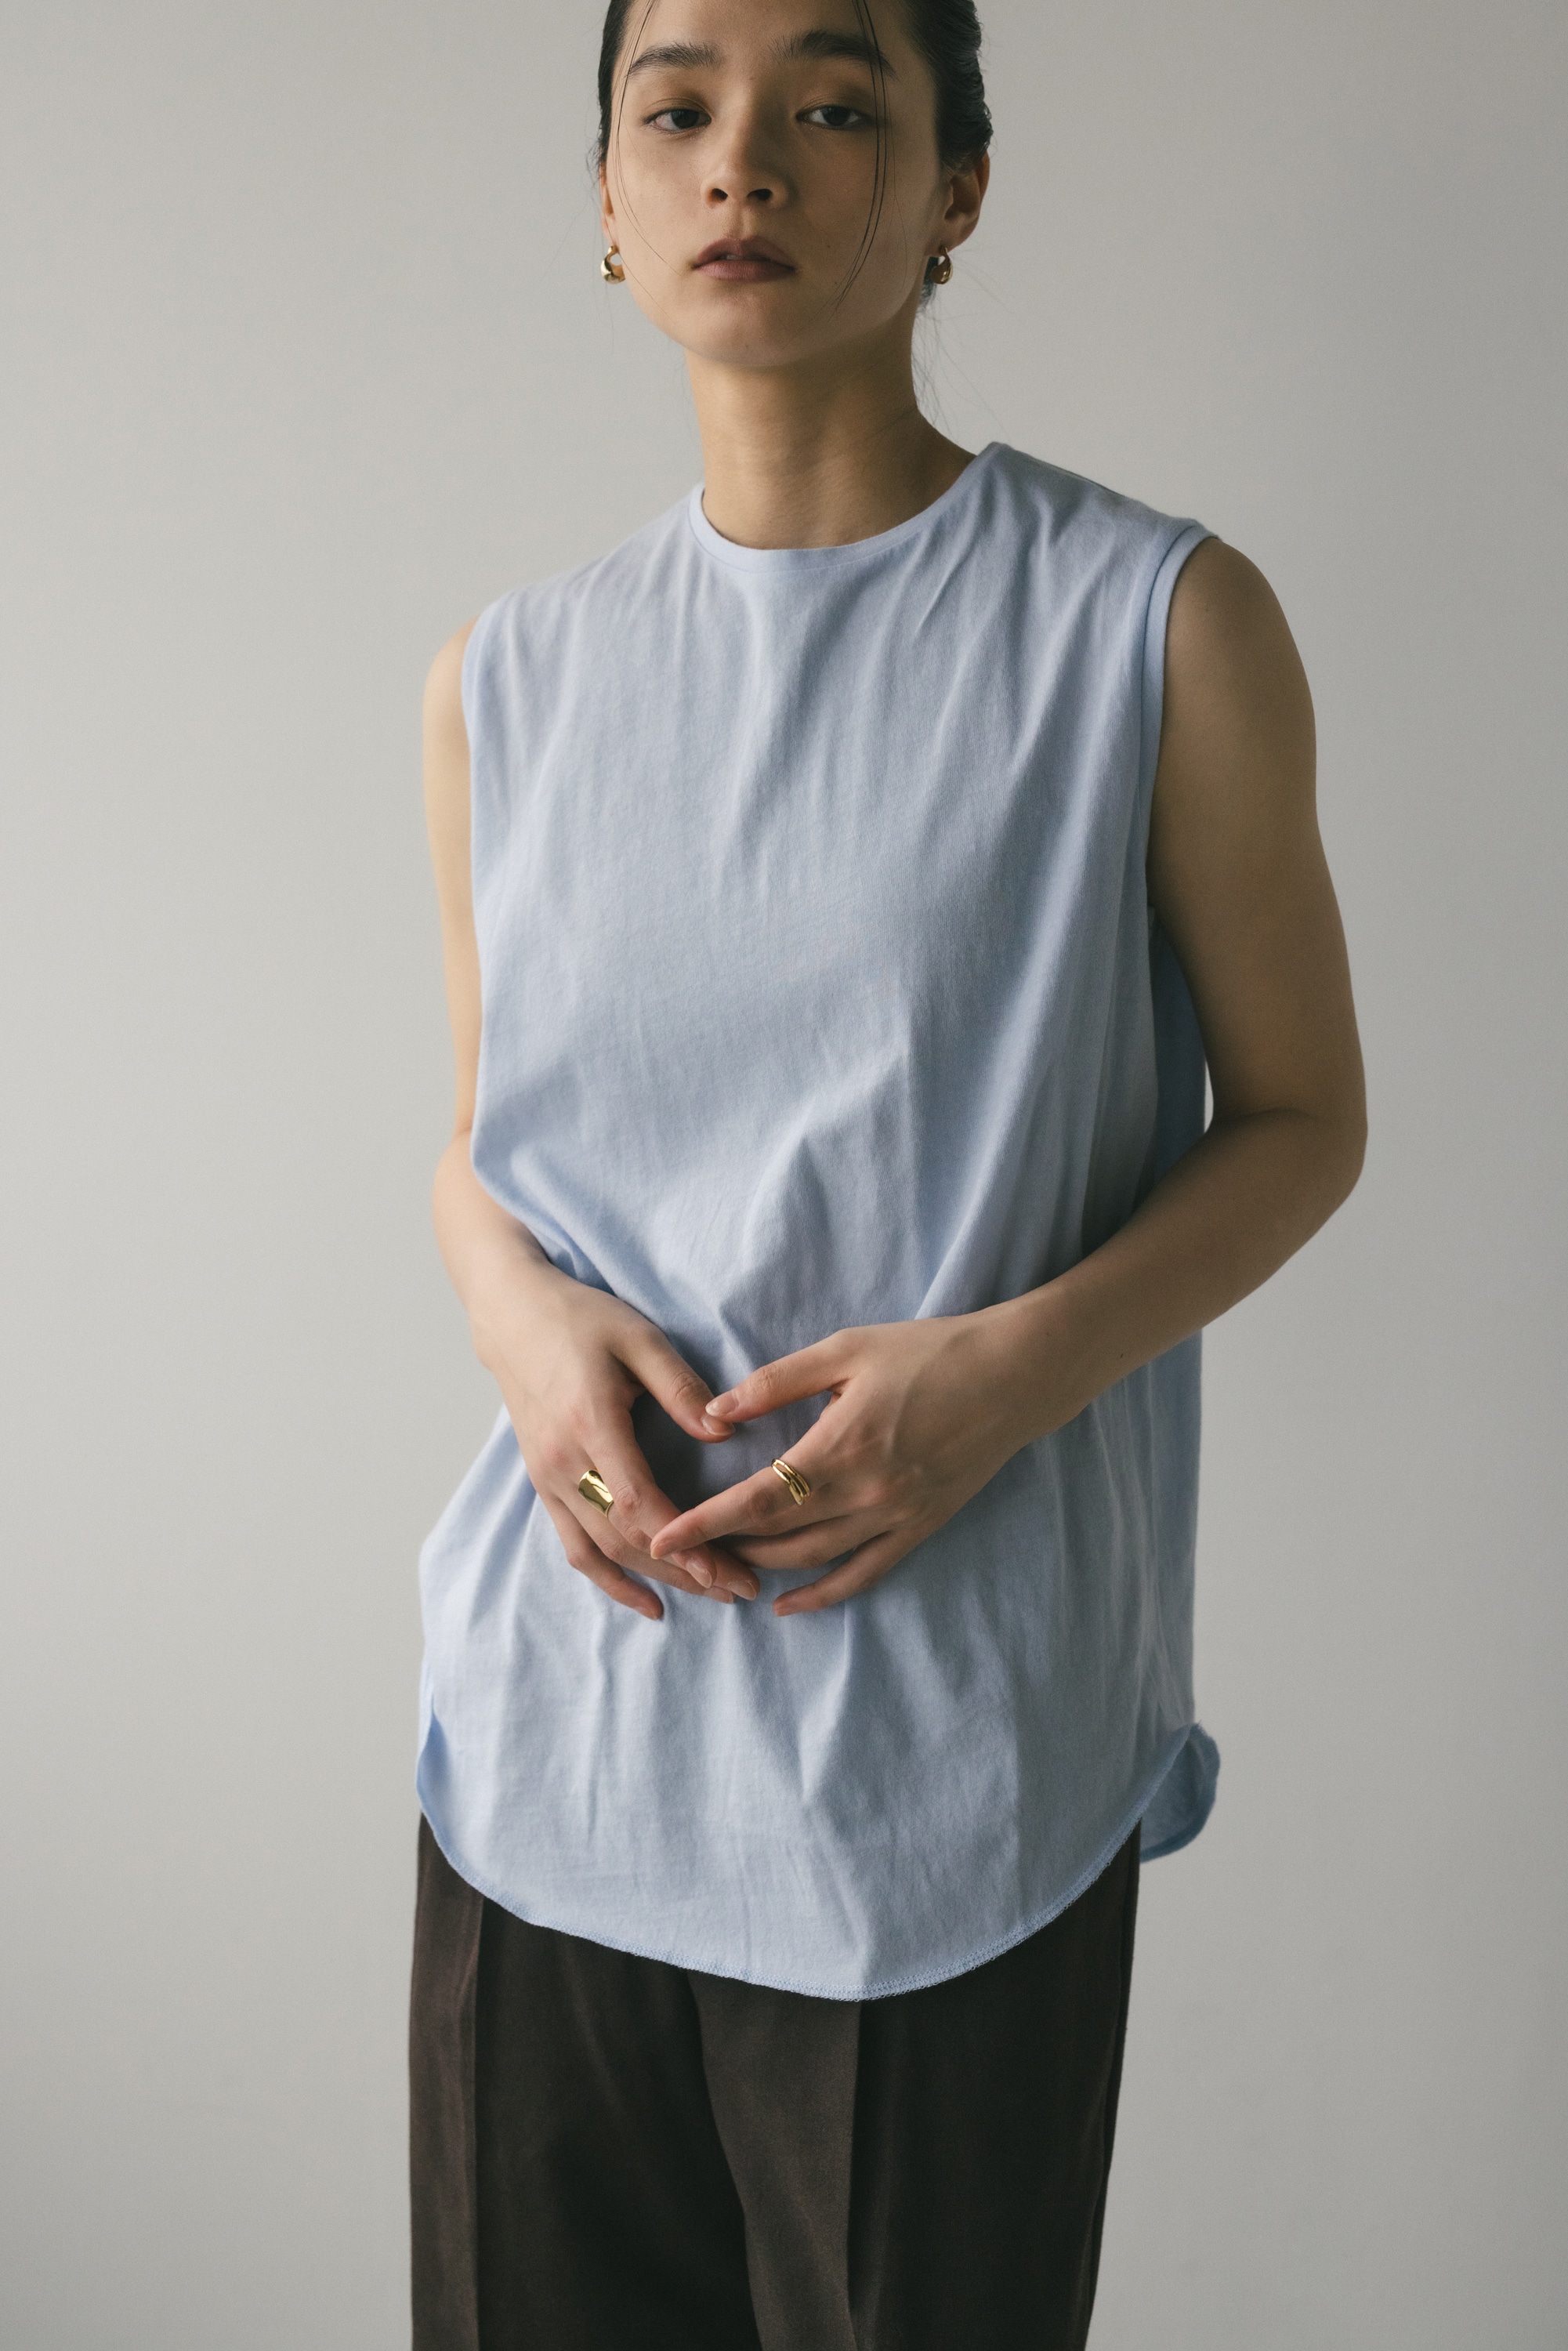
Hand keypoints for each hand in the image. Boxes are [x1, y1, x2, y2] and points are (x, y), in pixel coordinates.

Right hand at [477, 1259, 757, 1621]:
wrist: (513, 1317)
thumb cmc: (582, 1321)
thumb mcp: (640, 1339)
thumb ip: (681, 1388)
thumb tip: (725, 1431)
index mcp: (591, 1424)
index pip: (638, 1502)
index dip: (682, 1541)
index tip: (725, 1568)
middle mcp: (564, 1462)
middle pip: (625, 1537)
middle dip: (686, 1570)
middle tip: (741, 1588)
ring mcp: (548, 1479)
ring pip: (602, 1551)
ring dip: (657, 1580)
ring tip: (711, 1596)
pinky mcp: (544, 1484)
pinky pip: (575, 1546)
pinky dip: (610, 1580)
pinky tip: (648, 1601)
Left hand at [648, 1313, 1039, 1615]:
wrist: (1014, 1376)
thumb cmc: (928, 1352)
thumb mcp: (846, 1349)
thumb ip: (776, 1382)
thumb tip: (715, 1411)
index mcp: (841, 1445)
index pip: (756, 1498)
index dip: (704, 1522)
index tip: (662, 1537)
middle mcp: (866, 1493)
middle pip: (777, 1536)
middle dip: (722, 1545)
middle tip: (680, 1546)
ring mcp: (895, 1516)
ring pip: (813, 1559)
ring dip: (762, 1567)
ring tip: (723, 1562)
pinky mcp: (920, 1527)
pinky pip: (863, 1573)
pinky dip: (823, 1594)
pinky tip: (788, 1605)